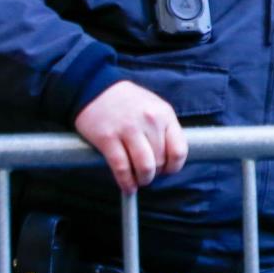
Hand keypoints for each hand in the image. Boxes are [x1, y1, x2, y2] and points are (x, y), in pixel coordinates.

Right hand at [73, 80, 187, 193]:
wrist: (94, 87)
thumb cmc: (127, 101)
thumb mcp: (153, 106)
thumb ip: (164, 129)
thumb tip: (170, 160)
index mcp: (164, 114)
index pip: (179, 150)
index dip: (174, 167)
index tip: (166, 170)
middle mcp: (149, 121)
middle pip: (160, 161)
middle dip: (155, 174)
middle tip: (147, 174)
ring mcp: (128, 129)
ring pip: (144, 168)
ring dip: (143, 180)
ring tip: (138, 181)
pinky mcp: (107, 138)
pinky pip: (122, 168)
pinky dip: (126, 182)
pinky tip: (127, 186)